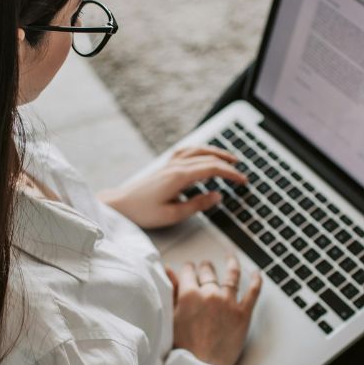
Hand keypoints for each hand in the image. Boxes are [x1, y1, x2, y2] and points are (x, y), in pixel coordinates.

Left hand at [98, 146, 245, 228]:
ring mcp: (169, 163)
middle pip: (208, 157)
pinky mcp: (165, 166)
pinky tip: (205, 154)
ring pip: (198, 150)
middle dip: (228, 163)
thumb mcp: (173, 214)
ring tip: (230, 159)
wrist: (120, 205)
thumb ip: (198, 205)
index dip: (230, 174)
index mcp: (179, 176)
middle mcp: (175, 165)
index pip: (212, 169)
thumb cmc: (143, 212)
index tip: (243, 180)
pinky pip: (187, 151)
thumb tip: (217, 196)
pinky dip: (200, 150)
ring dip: (216, 152)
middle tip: (242, 172)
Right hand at [166, 256, 262, 364]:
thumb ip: (171, 291)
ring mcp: (228, 303)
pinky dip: (256, 280)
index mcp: (189, 294)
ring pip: (231, 275)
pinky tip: (256, 273)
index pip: (188, 272)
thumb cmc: (182, 348)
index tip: (189, 270)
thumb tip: (168, 270)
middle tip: (205, 267)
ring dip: (231, 264)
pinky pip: (253, 292)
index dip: (188, 270)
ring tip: (231, 258)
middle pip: (208, 272)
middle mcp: (210, 294)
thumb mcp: (170, 317)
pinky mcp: (243, 314)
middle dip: (205, 268)